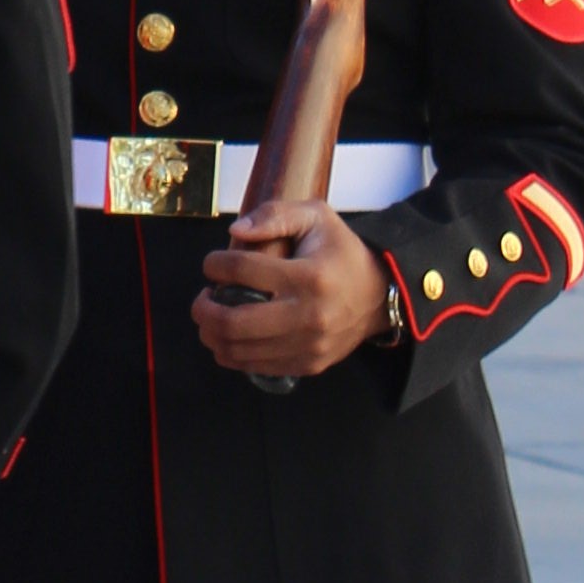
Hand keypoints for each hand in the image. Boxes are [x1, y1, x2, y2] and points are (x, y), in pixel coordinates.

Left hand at [192, 202, 391, 379]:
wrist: (380, 295)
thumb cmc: (341, 252)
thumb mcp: (316, 217)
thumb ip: (275, 215)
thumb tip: (235, 232)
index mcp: (309, 276)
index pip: (242, 270)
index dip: (214, 264)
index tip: (212, 263)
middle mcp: (308, 315)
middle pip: (233, 323)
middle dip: (203, 310)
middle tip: (202, 298)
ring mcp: (309, 345)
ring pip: (239, 351)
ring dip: (211, 334)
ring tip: (211, 317)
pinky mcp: (309, 364)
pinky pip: (255, 367)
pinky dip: (231, 353)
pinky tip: (228, 336)